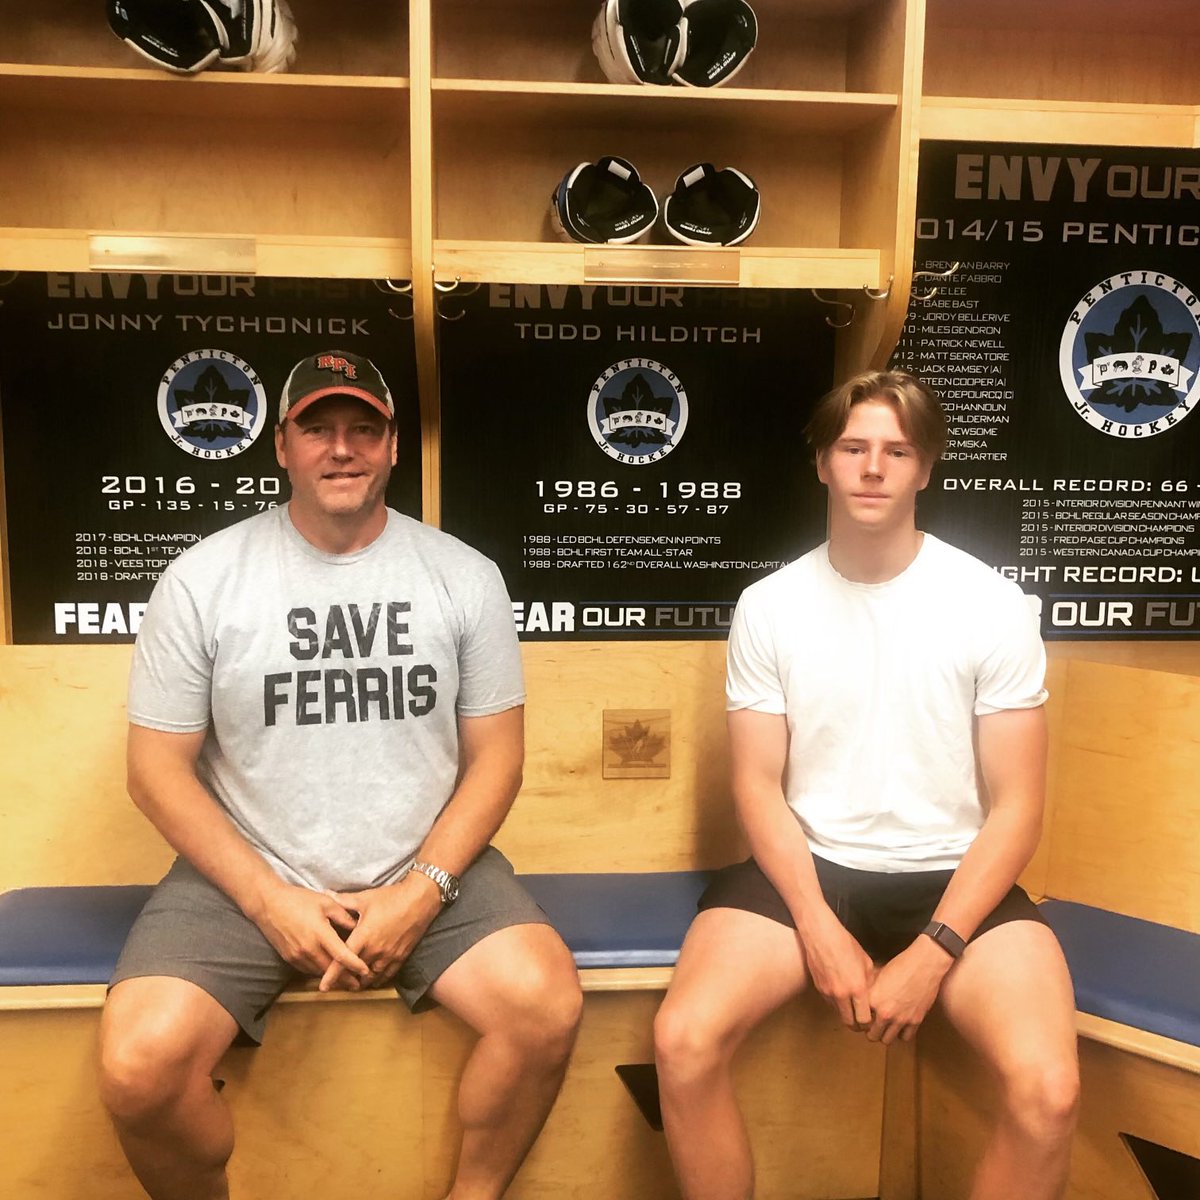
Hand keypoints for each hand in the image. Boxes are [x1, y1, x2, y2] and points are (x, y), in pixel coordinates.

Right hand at [249, 882, 369, 982]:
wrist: (269, 904)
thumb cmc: (299, 899)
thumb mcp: (326, 902)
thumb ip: (343, 915)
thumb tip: (358, 927)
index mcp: (320, 933)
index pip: (341, 954)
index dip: (354, 964)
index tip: (365, 971)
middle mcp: (308, 948)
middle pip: (330, 970)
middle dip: (345, 979)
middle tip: (359, 984)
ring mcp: (297, 955)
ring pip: (318, 972)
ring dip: (331, 978)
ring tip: (346, 981)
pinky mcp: (289, 958)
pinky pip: (307, 969)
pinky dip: (318, 972)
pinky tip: (326, 972)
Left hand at [318, 872, 442, 991]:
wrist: (420, 900)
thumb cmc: (391, 897)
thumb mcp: (365, 898)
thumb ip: (344, 901)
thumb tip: (325, 894)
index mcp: (363, 937)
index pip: (342, 960)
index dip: (332, 976)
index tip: (323, 987)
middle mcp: (375, 950)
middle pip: (356, 973)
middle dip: (346, 979)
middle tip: (338, 981)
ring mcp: (389, 956)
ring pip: (371, 978)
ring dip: (362, 981)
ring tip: (354, 982)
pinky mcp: (401, 957)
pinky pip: (386, 975)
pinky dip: (378, 979)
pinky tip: (373, 978)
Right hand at [798, 911, 876, 1030]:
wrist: (821, 935)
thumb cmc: (846, 944)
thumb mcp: (866, 962)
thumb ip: (870, 982)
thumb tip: (872, 994)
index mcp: (857, 988)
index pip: (864, 1019)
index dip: (869, 1023)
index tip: (871, 1020)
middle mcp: (842, 994)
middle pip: (849, 1023)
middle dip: (857, 1026)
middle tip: (861, 1022)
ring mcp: (828, 992)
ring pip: (838, 1013)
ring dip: (845, 1013)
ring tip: (851, 1006)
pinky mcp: (818, 988)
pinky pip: (830, 1002)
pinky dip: (836, 1002)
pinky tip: (840, 992)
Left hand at [865, 937, 954, 1044]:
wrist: (924, 966)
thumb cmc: (901, 965)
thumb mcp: (878, 974)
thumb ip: (870, 990)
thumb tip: (863, 996)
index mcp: (873, 1000)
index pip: (860, 1020)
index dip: (861, 1019)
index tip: (863, 1018)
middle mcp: (885, 1013)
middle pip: (872, 1035)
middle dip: (871, 1031)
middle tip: (873, 1026)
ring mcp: (901, 1019)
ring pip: (887, 1040)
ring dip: (885, 1035)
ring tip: (886, 1028)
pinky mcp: (915, 1022)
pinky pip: (905, 1038)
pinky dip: (901, 1034)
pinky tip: (900, 1026)